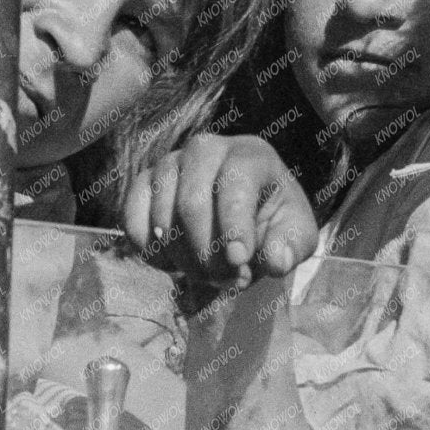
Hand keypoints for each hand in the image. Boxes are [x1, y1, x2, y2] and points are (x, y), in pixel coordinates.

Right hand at [121, 132, 317, 283]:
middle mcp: (206, 149)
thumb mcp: (296, 235)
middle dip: (207, 254)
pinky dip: (151, 251)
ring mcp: (169, 163)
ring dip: (183, 259)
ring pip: (163, 216)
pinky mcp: (143, 184)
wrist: (244, 213)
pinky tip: (173, 263)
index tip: (239, 262)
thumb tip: (276, 261)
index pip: (235, 185)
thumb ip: (290, 247)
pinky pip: (132, 219)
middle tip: (225, 280)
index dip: (235, 227)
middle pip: (192, 204)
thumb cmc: (273, 221)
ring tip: (205, 275)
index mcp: (250, 155)